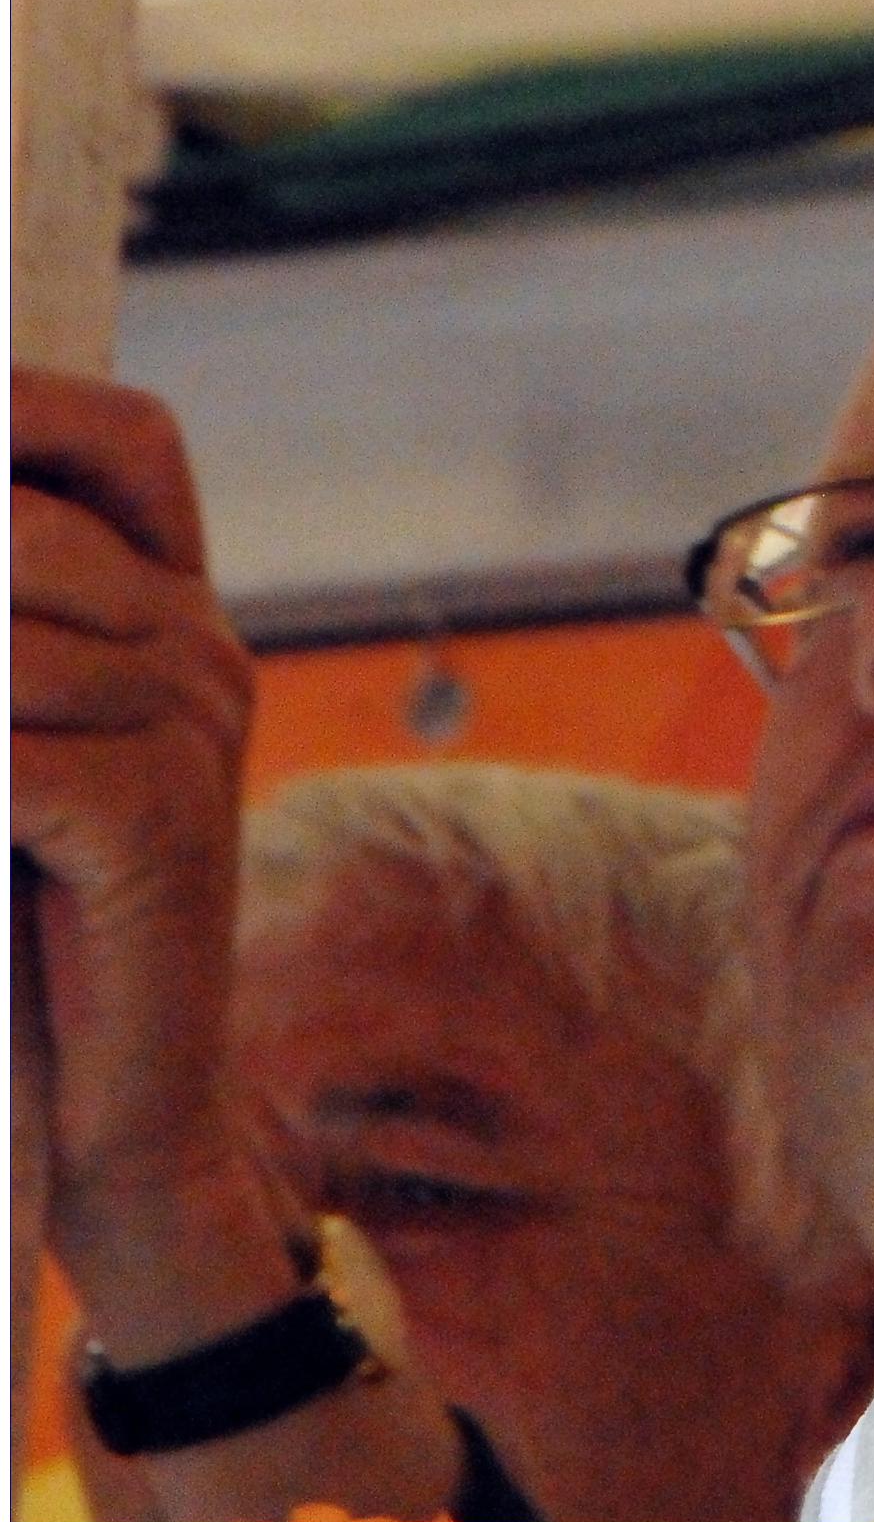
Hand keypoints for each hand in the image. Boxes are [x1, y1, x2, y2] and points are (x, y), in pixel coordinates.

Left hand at [9, 370, 280, 1325]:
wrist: (112, 1112)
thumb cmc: (26, 930)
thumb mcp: (14, 754)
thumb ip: (0, 647)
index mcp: (175, 615)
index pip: (130, 441)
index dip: (24, 408)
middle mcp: (205, 650)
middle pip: (28, 529)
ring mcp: (195, 730)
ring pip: (4, 644)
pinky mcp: (162, 819)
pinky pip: (12, 754)